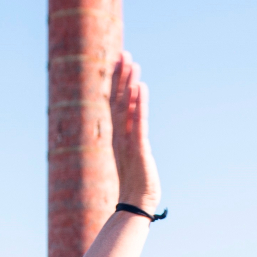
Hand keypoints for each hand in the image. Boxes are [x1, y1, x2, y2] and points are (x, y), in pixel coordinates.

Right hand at [109, 52, 160, 213]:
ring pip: (126, 106)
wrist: (137, 203)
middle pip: (117, 99)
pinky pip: (138, 122)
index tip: (119, 62)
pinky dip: (139, 104)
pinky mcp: (138, 148)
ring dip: (129, 83)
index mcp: (117, 135)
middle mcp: (118, 134)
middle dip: (121, 76)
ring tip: (133, 63)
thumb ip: (133, 137)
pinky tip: (141, 88)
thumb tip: (136, 124)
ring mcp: (127, 140)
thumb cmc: (137, 181)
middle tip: (125, 54)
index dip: (116, 82)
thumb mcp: (135, 154)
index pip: (115, 103)